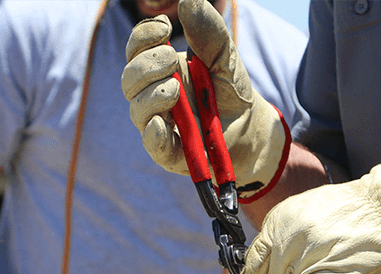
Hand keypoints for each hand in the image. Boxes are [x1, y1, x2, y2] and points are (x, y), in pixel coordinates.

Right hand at [121, 0, 290, 200]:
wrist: (250, 126)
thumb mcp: (224, 55)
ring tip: (174, 90)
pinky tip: (164, 123)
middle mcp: (151, 95)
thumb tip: (188, 0)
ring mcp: (158, 123)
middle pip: (129, 79)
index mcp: (159, 68)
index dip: (143, 36)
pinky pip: (152, 143)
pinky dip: (154, 134)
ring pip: (137, 109)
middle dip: (147, 65)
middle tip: (171, 59)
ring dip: (151, 96)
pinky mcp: (170, 151)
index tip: (164, 27)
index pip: (136, 49)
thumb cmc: (229, 88)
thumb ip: (208, 30)